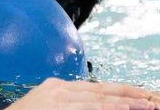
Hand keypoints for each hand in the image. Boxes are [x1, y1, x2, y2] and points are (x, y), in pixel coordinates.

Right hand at [6, 78, 158, 109]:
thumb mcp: (47, 108)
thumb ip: (67, 104)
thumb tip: (95, 106)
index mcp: (55, 87)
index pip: (94, 88)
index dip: (118, 90)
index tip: (139, 94)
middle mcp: (56, 89)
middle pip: (98, 90)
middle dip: (127, 93)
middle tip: (150, 97)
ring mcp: (55, 98)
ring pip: (95, 98)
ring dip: (122, 102)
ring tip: (143, 104)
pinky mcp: (54, 107)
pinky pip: (85, 107)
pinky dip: (104, 107)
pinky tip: (120, 107)